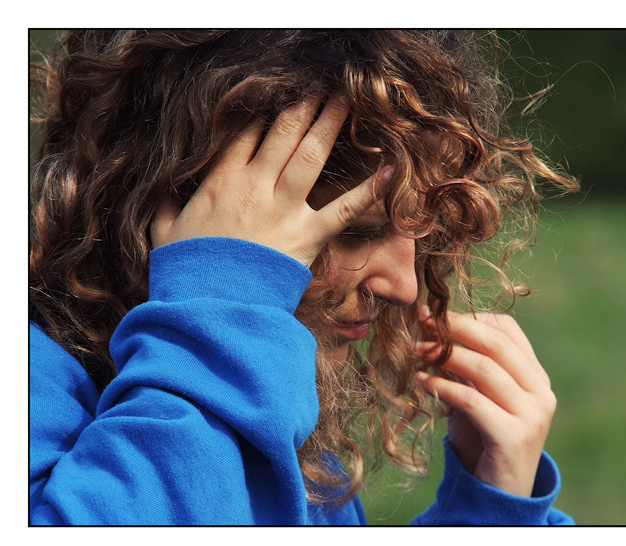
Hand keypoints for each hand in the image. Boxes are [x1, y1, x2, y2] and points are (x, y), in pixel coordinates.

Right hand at [151, 96, 390, 266]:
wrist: (210, 310)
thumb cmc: (187, 273)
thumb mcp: (165, 234)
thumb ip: (165, 207)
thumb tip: (161, 192)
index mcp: (220, 181)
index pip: (245, 130)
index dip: (263, 106)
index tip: (278, 90)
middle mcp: (254, 187)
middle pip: (282, 132)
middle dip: (303, 103)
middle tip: (320, 83)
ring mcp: (283, 210)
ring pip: (310, 155)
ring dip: (330, 124)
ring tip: (346, 99)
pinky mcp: (307, 237)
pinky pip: (343, 210)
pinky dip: (369, 191)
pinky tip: (390, 169)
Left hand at [415, 310, 555, 497]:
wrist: (498, 494)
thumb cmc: (484, 440)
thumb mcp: (479, 397)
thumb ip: (467, 368)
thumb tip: (432, 329)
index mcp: (536, 377)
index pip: (507, 330)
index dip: (470, 317)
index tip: (437, 315)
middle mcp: (541, 392)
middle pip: (496, 344)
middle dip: (456, 330)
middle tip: (422, 324)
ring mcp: (532, 415)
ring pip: (485, 369)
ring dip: (445, 355)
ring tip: (418, 351)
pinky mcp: (514, 437)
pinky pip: (473, 401)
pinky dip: (444, 387)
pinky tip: (423, 382)